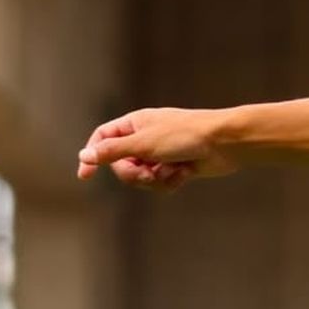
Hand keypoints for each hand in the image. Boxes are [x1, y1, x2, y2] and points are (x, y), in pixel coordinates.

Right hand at [76, 107, 238, 190]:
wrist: (223, 143)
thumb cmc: (185, 135)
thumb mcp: (144, 143)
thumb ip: (113, 151)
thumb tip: (85, 155)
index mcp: (134, 124)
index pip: (103, 138)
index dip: (93, 155)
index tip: (85, 175)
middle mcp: (145, 138)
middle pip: (122, 165)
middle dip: (134, 175)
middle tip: (147, 173)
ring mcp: (160, 155)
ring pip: (142, 178)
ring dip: (156, 180)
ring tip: (174, 170)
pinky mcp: (175, 168)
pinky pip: (161, 184)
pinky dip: (172, 181)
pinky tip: (186, 172)